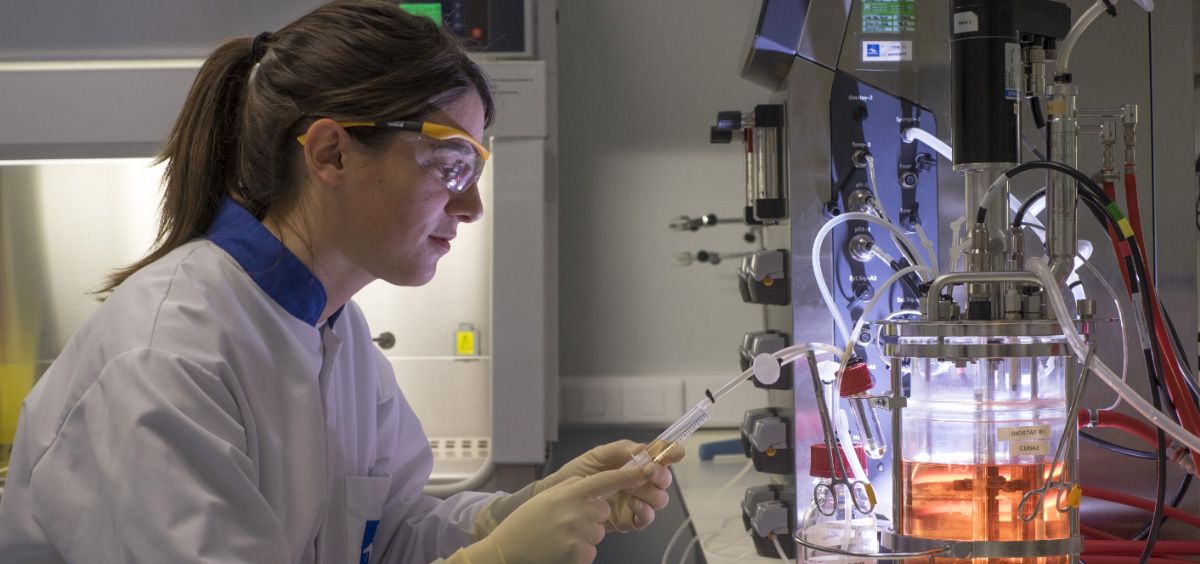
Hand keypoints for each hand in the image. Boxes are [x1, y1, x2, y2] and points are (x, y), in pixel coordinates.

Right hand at [453, 467, 648, 563]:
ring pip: (597, 532)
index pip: (606, 481)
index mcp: (571, 493)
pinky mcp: (581, 554)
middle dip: (589, 516)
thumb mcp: (547, 496)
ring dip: (583, 535)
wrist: (507, 551)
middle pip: (602, 511)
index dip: (629, 475)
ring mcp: (580, 534)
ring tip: (558, 536)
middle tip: (563, 522)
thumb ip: (570, 486)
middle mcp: (578, 511)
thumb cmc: (525, 523)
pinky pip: (591, 550)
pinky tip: (559, 549)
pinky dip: (578, 552)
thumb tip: (588, 483)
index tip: (647, 470)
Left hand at [538, 440, 684, 530]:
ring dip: (652, 492)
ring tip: (634, 488)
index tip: (676, 452)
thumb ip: (624, 449)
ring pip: (660, 499)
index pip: (660, 458)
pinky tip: (632, 502)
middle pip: (664, 481)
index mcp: (635, 464)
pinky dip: (644, 510)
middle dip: (661, 475)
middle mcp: (640, 482)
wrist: (561, 495)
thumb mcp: (600, 454)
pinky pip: (647, 518)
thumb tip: (646, 449)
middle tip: (650, 472)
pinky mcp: (630, 520)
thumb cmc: (579, 472)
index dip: (671, 453)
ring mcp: (637, 502)